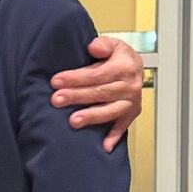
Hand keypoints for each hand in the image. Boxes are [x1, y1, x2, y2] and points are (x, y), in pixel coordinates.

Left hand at [51, 36, 143, 152]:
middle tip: (56, 100)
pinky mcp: (131, 115)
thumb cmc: (118, 57)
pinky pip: (123, 127)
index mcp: (125, 67)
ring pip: (109, 111)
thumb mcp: (113, 44)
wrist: (136, 68)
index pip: (97, 74)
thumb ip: (103, 44)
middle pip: (100, 93)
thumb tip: (93, 48)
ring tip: (73, 121)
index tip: (56, 81)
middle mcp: (130, 86)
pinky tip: (104, 147)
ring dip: (91, 116)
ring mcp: (131, 103)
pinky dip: (114, 137)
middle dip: (77, 96)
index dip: (76, 78)